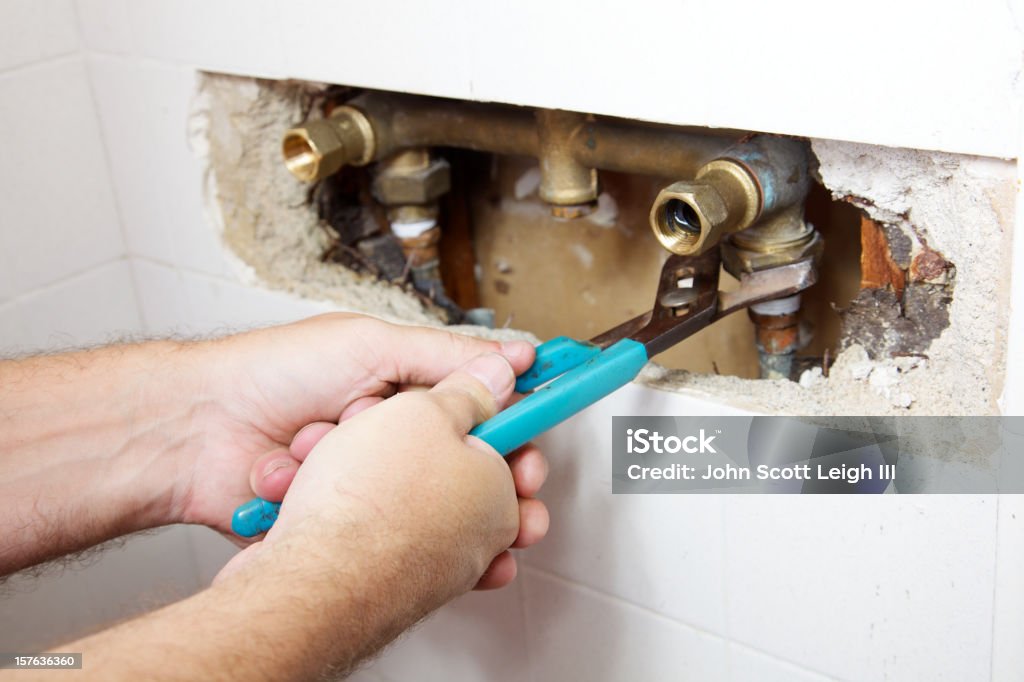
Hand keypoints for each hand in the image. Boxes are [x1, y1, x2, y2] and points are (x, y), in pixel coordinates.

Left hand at [217, 351, 548, 595]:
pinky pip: (382, 535)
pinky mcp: (344, 519)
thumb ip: (443, 357)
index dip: (514, 436)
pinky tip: (351, 512)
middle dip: (488, 488)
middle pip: (463, 473)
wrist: (194, 431)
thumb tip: (511, 359)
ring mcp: (368, 483)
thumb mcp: (367, 345)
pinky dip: (371, 525)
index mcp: (405, 392)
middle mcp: (392, 439)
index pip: (480, 414)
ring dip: (423, 506)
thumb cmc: (270, 373)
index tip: (536, 452)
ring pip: (425, 510)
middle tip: (511, 498)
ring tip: (423, 504)